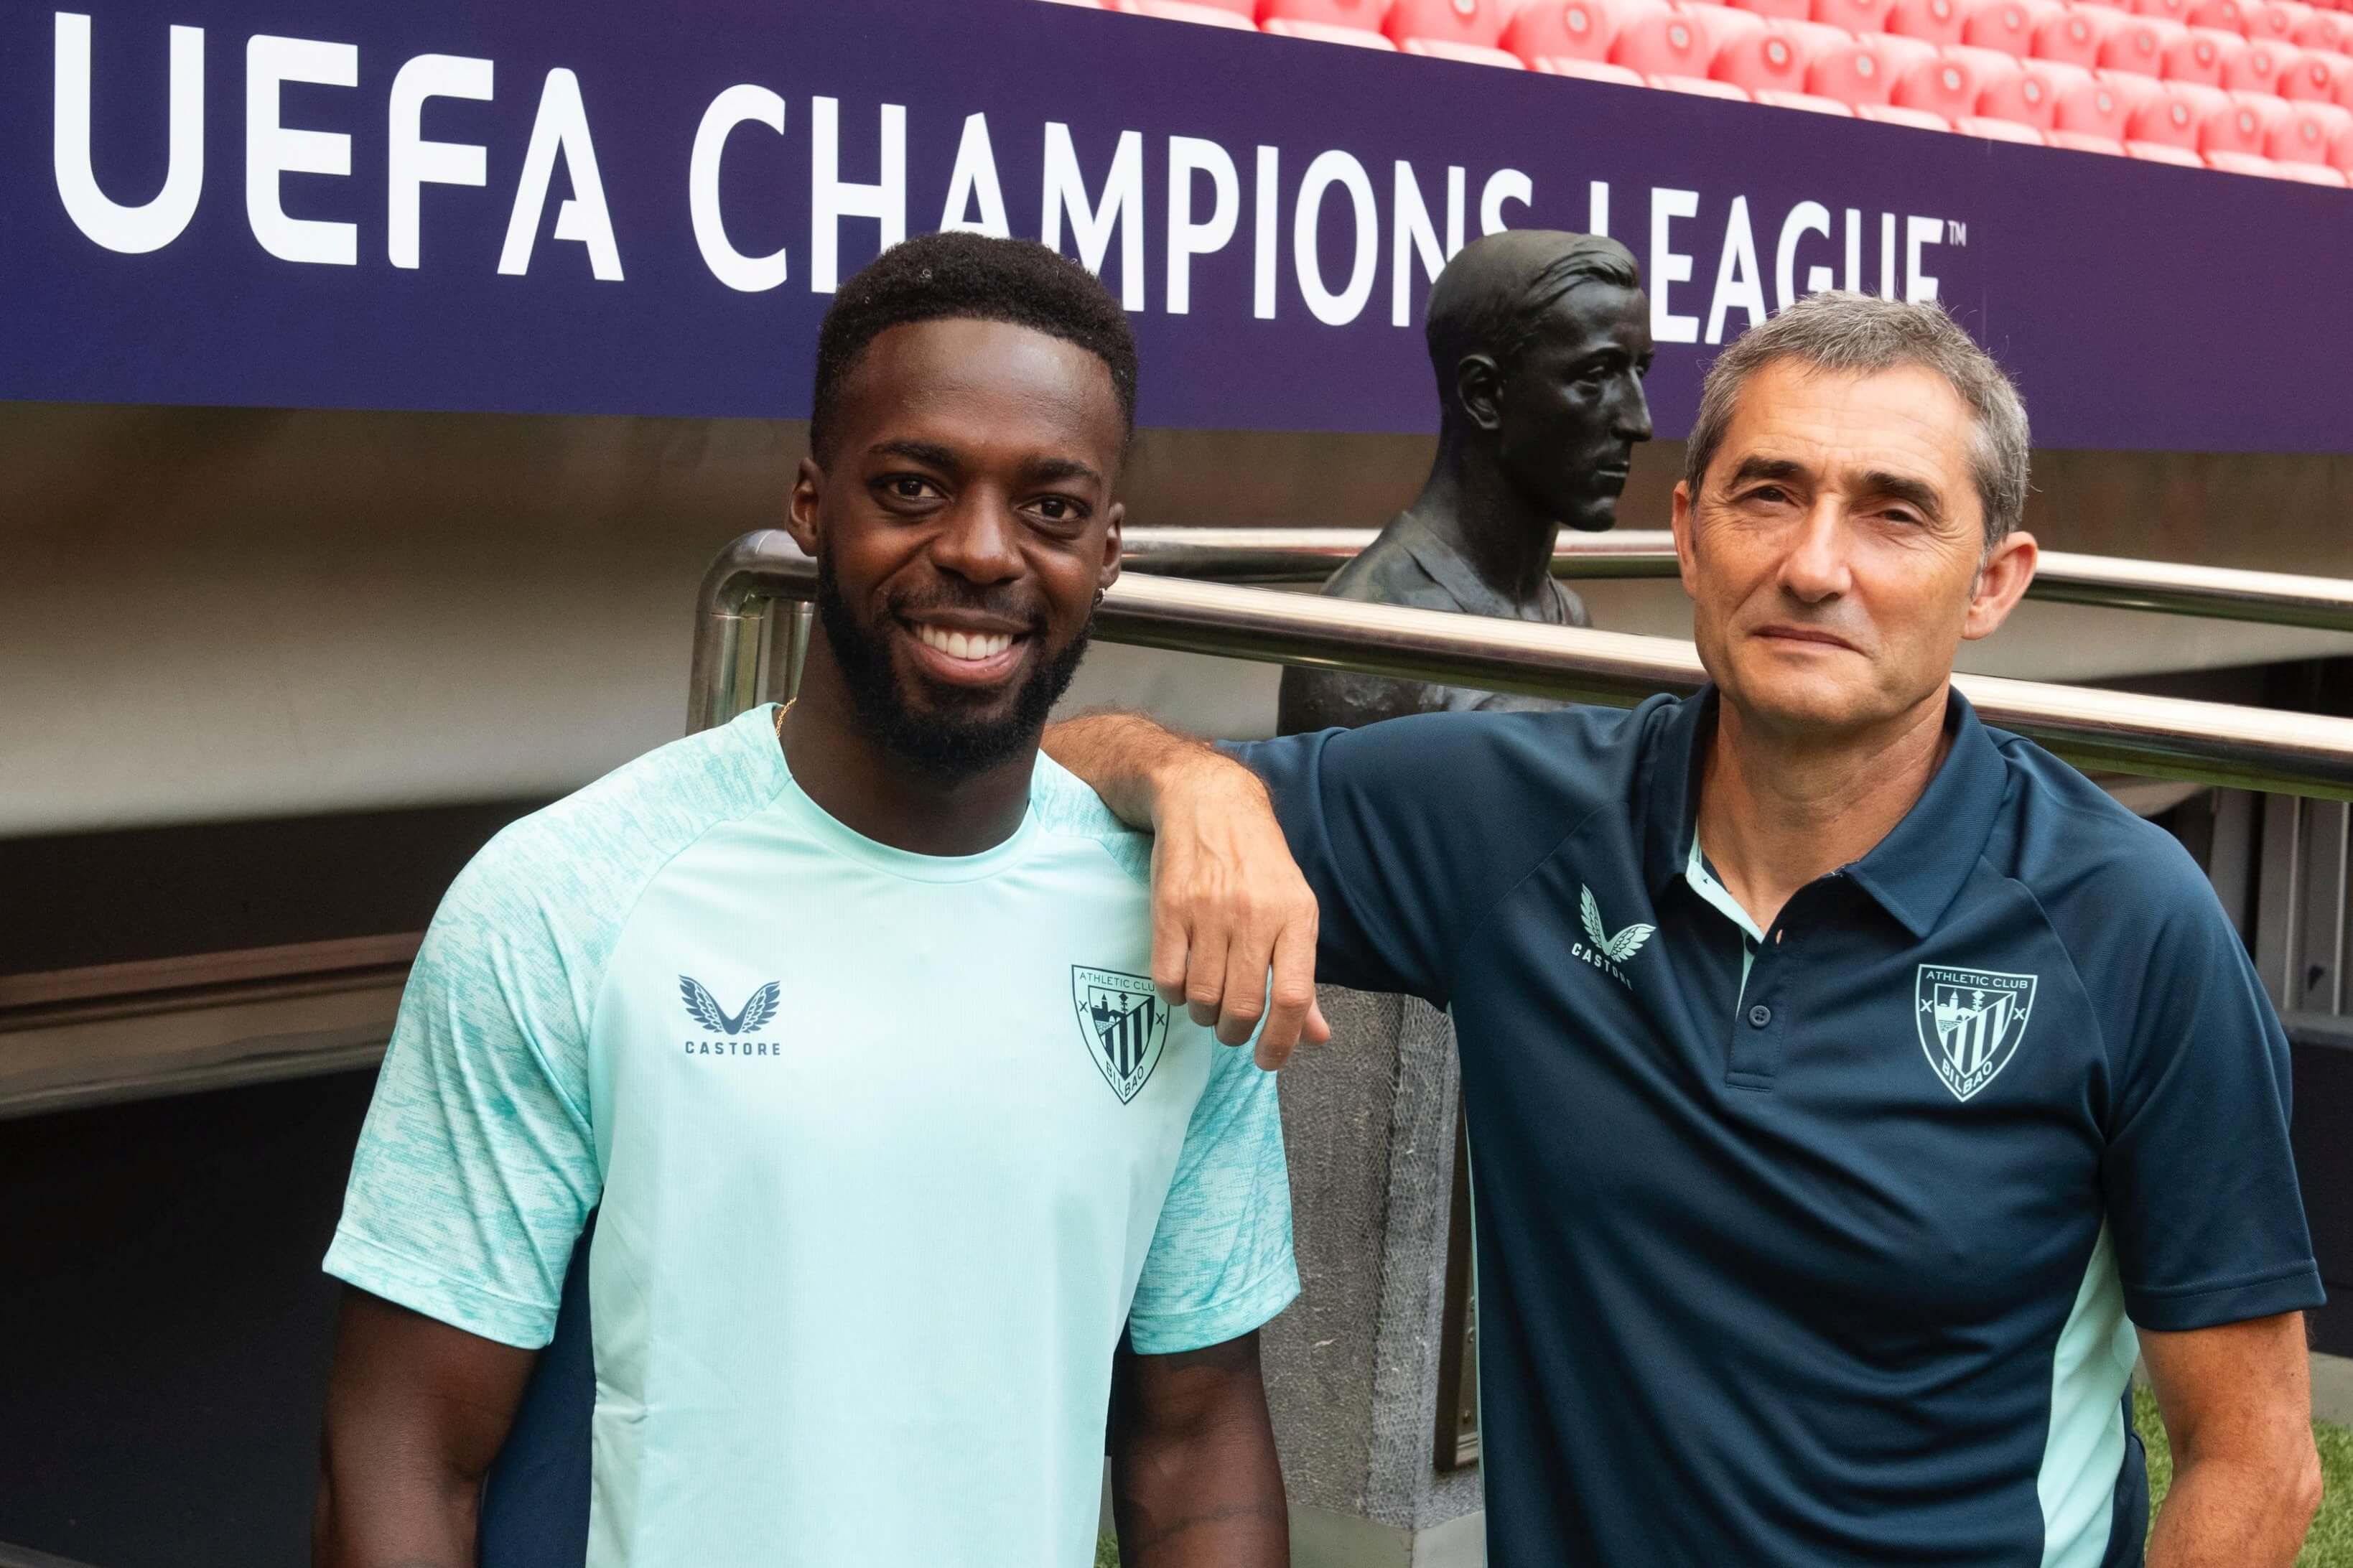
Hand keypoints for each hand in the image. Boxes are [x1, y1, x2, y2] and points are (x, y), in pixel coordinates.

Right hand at [1147, 756, 1329, 1069]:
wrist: (1210, 804)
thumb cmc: (1259, 867)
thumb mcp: (1294, 912)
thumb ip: (1303, 978)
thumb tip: (1317, 1038)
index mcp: (1296, 917)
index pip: (1292, 996)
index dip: (1281, 1041)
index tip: (1267, 1061)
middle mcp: (1254, 914)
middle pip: (1243, 1005)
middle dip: (1234, 1032)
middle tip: (1231, 1028)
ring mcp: (1209, 910)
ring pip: (1203, 997)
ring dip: (1203, 1015)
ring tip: (1207, 1003)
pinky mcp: (1170, 907)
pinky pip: (1168, 977)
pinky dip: (1175, 995)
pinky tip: (1183, 983)